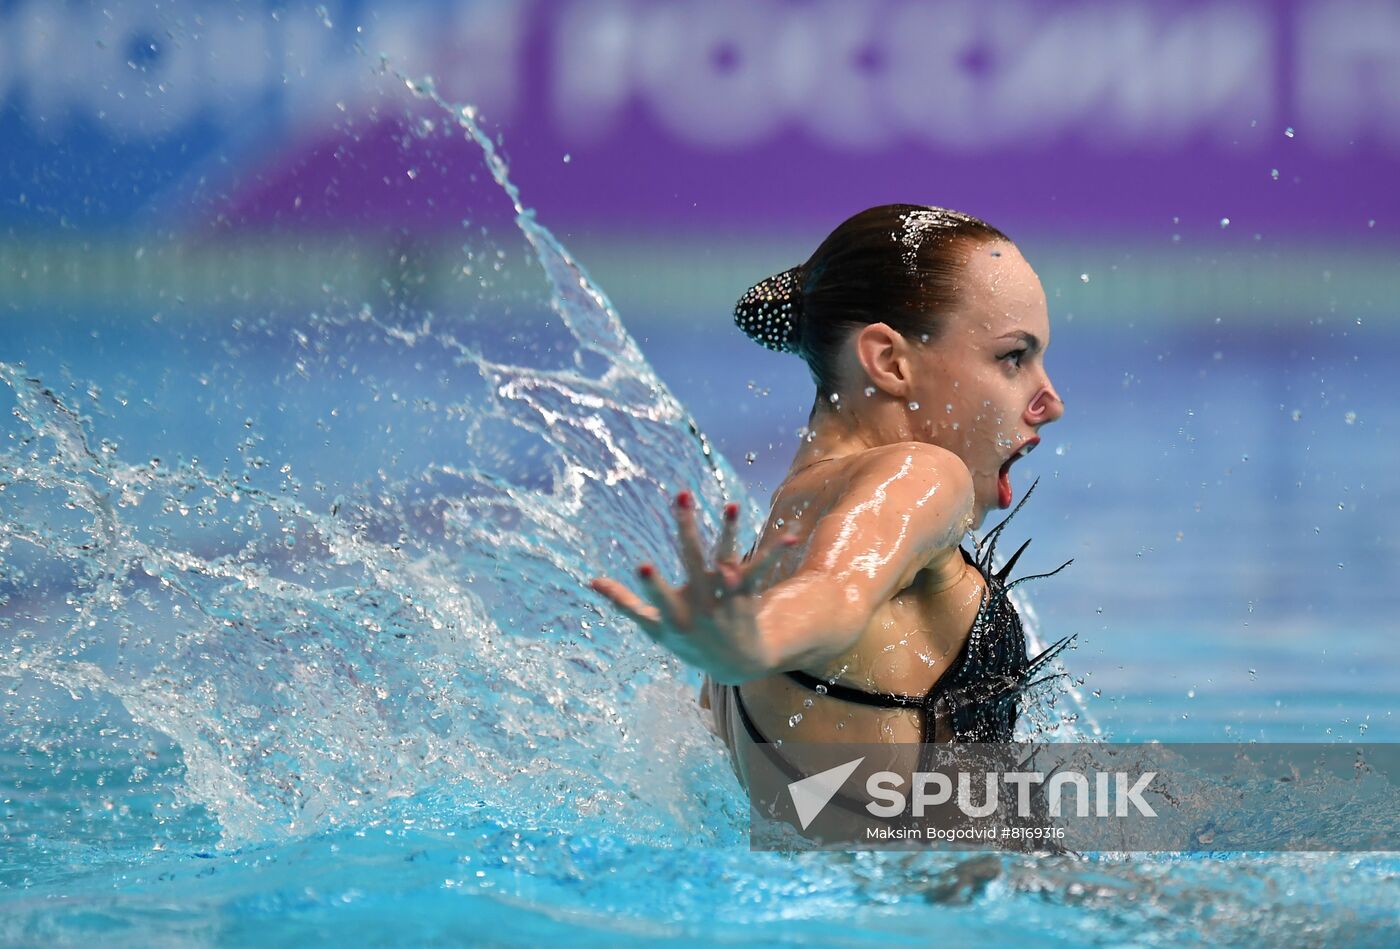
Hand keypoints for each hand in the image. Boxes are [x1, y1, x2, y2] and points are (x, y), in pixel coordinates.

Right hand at [589, 490, 798, 683]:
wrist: (735, 665)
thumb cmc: (687, 643)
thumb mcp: (655, 629)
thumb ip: (626, 604)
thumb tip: (592, 581)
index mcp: (675, 618)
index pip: (659, 599)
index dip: (650, 586)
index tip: (643, 568)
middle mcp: (702, 608)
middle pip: (693, 564)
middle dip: (686, 529)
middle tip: (681, 498)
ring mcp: (727, 601)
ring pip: (728, 562)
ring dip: (730, 532)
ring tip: (732, 505)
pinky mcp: (747, 595)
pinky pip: (759, 569)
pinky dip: (774, 552)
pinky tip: (790, 534)